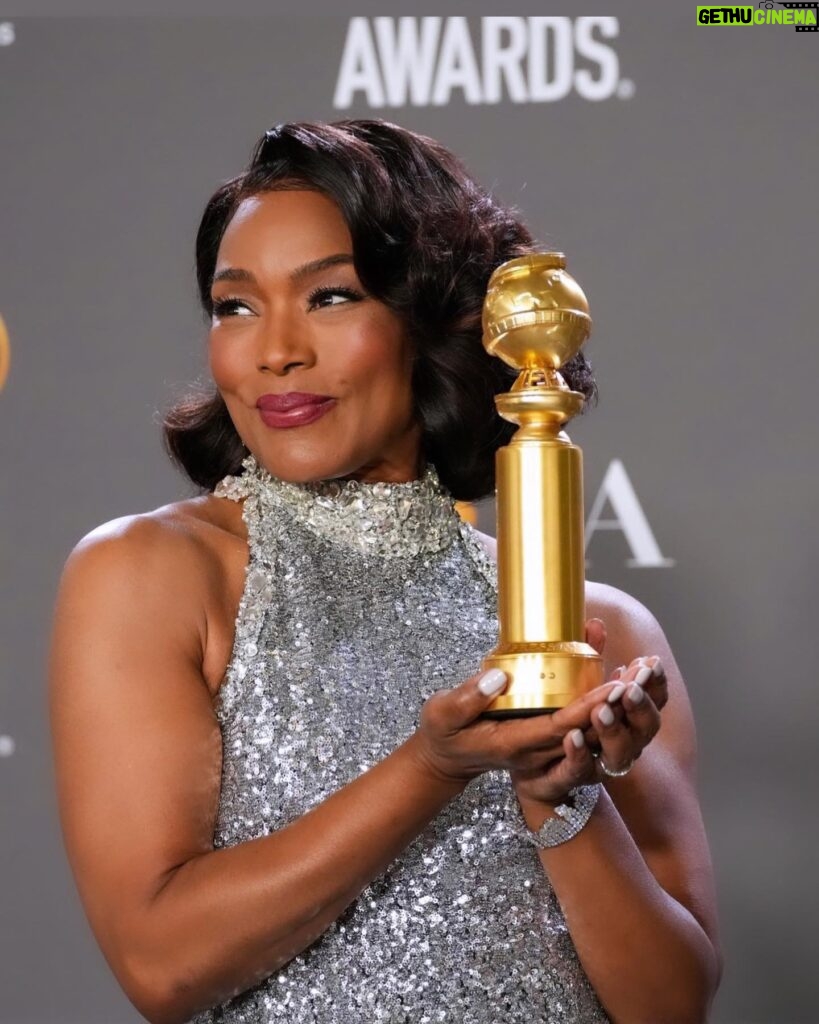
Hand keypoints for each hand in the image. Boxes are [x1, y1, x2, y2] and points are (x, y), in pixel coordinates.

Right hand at [411, 646, 626, 789]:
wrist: (448, 757)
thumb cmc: (443, 732)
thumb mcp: (443, 714)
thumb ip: (468, 698)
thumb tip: (498, 677)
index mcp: (513, 745)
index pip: (560, 728)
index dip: (588, 708)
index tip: (612, 687)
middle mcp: (536, 753)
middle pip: (585, 734)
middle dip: (614, 707)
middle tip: (637, 677)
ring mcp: (545, 752)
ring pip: (591, 735)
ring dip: (617, 710)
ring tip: (638, 677)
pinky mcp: (549, 742)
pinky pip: (585, 731)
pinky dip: (606, 709)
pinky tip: (619, 681)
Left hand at [510, 618, 668, 808]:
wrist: (524, 762)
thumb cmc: (556, 716)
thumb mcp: (572, 682)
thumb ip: (586, 654)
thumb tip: (595, 624)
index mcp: (626, 716)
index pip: (653, 699)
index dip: (656, 683)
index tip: (650, 662)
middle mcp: (621, 743)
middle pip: (645, 728)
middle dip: (640, 706)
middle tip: (628, 687)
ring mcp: (598, 764)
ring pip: (619, 753)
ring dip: (612, 730)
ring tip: (601, 710)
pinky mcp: (567, 779)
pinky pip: (578, 771)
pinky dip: (578, 755)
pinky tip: (571, 737)